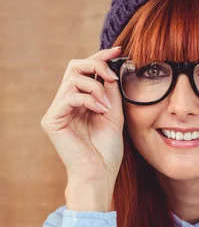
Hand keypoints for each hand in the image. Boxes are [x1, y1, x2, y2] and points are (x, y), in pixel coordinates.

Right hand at [40, 46, 124, 186]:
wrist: (99, 175)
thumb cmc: (107, 151)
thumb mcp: (115, 114)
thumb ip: (111, 92)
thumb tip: (111, 68)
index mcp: (80, 101)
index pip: (85, 70)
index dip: (100, 57)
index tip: (119, 51)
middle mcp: (66, 103)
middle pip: (74, 67)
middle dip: (95, 65)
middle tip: (112, 77)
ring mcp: (57, 111)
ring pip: (72, 79)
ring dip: (94, 87)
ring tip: (106, 106)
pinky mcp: (52, 120)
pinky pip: (68, 96)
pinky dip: (87, 99)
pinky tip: (100, 110)